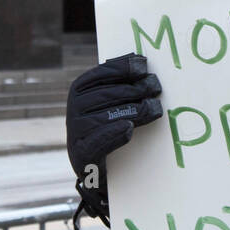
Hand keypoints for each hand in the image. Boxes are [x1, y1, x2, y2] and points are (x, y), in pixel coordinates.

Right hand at [66, 53, 161, 229]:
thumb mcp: (110, 102)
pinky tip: (129, 129)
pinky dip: (113, 134)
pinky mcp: (81, 155)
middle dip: (134, 89)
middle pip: (106, 94)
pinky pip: (96, 142)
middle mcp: (74, 109)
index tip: (144, 66)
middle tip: (156, 88)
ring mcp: (75, 132)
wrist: (96, 169)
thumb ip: (119, 83)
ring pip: (105, 116)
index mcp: (79, 90)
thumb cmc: (108, 127)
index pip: (100, 74)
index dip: (122, 67)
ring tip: (154, 109)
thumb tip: (139, 60)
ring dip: (132, 110)